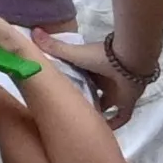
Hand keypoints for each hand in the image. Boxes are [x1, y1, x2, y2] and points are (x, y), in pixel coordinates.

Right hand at [36, 28, 150, 123]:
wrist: (128, 59)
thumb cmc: (100, 56)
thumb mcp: (72, 53)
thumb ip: (53, 46)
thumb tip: (33, 30)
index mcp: (92, 70)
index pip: (81, 81)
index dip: (71, 88)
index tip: (58, 97)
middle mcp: (104, 82)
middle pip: (92, 94)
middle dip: (83, 103)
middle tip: (67, 114)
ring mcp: (117, 93)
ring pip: (106, 106)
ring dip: (97, 114)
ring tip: (81, 125)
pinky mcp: (128, 102)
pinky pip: (123, 117)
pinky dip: (115, 124)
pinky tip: (102, 131)